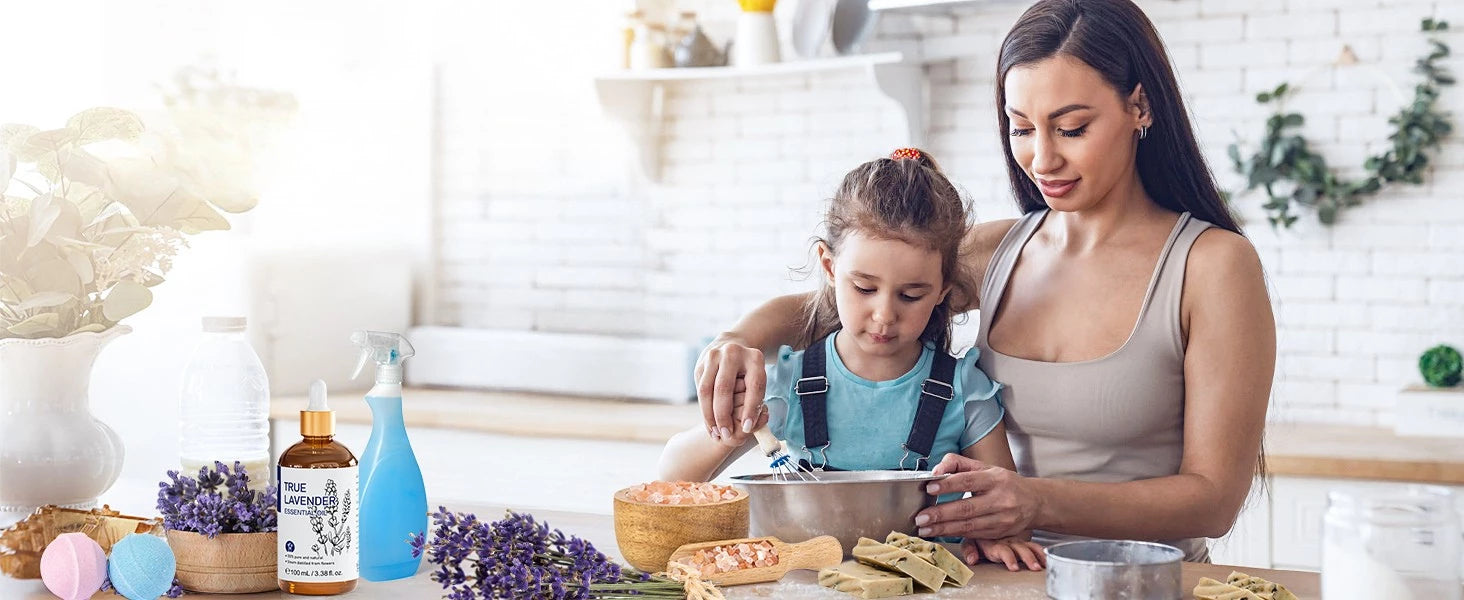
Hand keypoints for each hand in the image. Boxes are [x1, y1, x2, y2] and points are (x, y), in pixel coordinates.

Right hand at [695, 337, 766, 446]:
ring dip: (709, 415)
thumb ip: (755, 401)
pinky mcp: (700, 364)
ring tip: (715, 432)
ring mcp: (713, 356)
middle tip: (726, 434)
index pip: (753, 386)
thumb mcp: (759, 380)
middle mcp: (732, 353)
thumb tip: (747, 427)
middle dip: (723, 415)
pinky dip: (704, 410)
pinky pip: (699, 390)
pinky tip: (709, 423)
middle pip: (724, 388)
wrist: (732, 346)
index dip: (750, 409)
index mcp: (754, 358)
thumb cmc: (749, 372)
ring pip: (706, 390)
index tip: (748, 428)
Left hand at [915, 454, 1041, 539]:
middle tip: (921, 517)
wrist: (1035, 502)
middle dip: (941, 514)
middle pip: (967, 508)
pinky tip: (940, 533)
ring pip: (969, 525)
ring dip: (944, 528)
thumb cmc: (1005, 483)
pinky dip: (955, 535)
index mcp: (996, 479)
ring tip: (925, 529)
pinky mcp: (1000, 533)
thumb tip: (936, 470)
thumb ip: (959, 464)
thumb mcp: (986, 467)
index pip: (969, 481)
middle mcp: (1001, 500)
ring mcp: (1002, 519)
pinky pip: (974, 535)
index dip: (948, 485)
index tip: (929, 488)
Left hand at [966, 536, 1045, 570]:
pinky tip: (1046, 561)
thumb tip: (971, 560)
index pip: (1002, 549)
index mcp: (994, 541)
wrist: (992, 519)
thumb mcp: (971, 539)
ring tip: (1039, 567)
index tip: (1014, 567)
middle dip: (1027, 558)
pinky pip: (1034, 548)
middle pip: (1019, 549)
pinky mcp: (1023, 544)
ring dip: (1035, 557)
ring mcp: (1016, 542)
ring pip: (1028, 548)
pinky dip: (1041, 554)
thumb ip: (969, 549)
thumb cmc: (980, 534)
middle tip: (1034, 567)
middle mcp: (1007, 541)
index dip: (1009, 558)